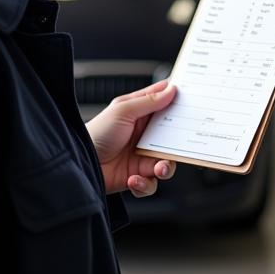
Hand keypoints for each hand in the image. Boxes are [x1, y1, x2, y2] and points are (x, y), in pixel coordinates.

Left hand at [86, 80, 177, 196]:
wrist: (79, 164)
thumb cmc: (96, 133)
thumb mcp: (122, 111)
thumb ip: (148, 101)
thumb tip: (171, 89)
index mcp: (140, 113)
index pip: (165, 101)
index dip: (180, 99)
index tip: (195, 100)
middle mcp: (144, 134)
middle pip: (174, 136)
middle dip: (180, 142)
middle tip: (182, 144)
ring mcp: (142, 156)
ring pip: (167, 163)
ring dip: (165, 168)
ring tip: (158, 169)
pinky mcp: (137, 176)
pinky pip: (152, 183)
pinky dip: (145, 183)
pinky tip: (133, 179)